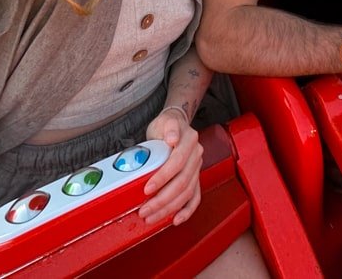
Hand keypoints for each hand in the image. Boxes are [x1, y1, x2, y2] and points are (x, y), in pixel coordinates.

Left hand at [139, 106, 202, 225]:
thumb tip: (172, 138)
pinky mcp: (196, 178)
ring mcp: (197, 168)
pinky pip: (195, 197)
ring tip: (152, 217)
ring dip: (169, 208)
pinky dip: (187, 211)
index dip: (163, 177)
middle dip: (162, 199)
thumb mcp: (164, 121)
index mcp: (190, 140)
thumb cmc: (166, 125)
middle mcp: (197, 155)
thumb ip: (169, 127)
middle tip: (144, 210)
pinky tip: (176, 219)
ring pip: (187, 193)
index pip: (177, 161)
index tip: (147, 189)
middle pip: (182, 182)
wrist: (176, 125)